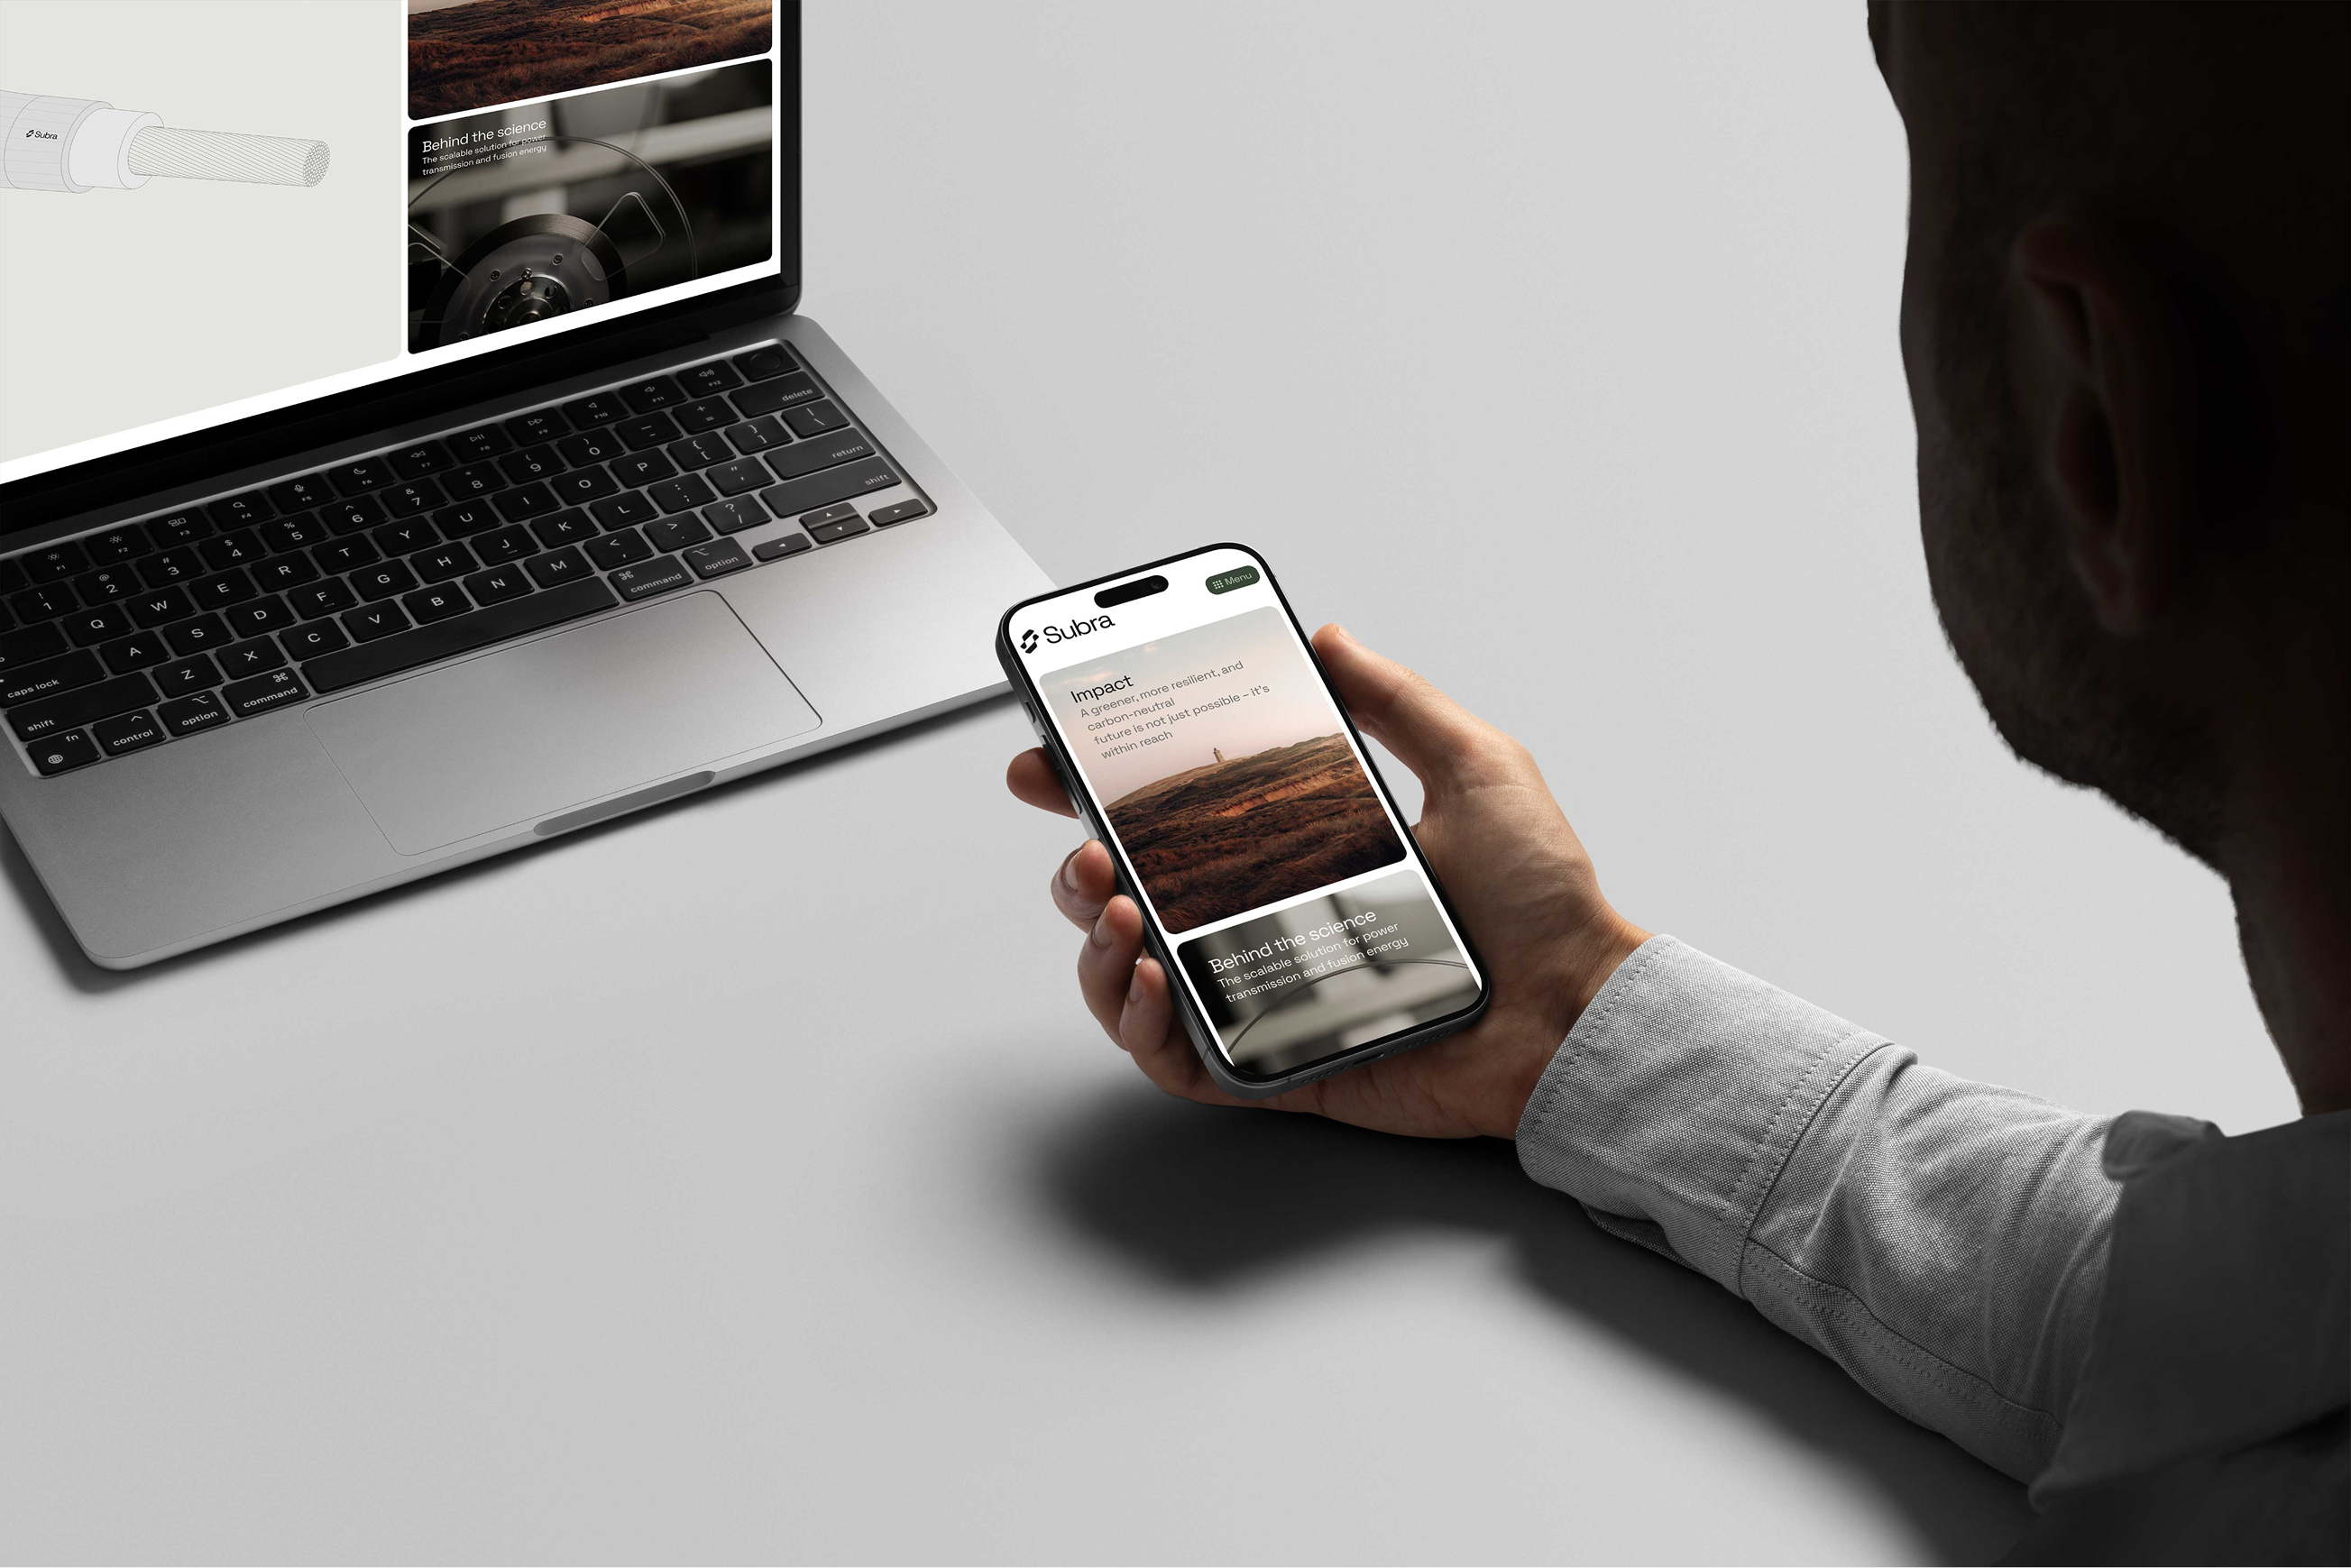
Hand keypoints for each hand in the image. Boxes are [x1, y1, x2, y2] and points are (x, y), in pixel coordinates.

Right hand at [1006, 624, 1648, 1138]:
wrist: (1574, 1011)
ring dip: (1096, 939)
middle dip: (1079, 862)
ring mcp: (1259, 991)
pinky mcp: (1269, 1063)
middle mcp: (1264, 919)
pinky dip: (1137, 1021)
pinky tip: (1149, 977)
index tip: (1056, 753)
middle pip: (1129, 891)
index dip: (1103, 783)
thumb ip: (1399, 699)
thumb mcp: (1476, 765)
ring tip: (1120, 908)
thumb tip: (1333, 637)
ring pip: (1127, 973)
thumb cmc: (1540, 904)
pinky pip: (1171, 1056)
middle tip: (1089, 843)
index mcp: (1298, 849)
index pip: (1176, 814)